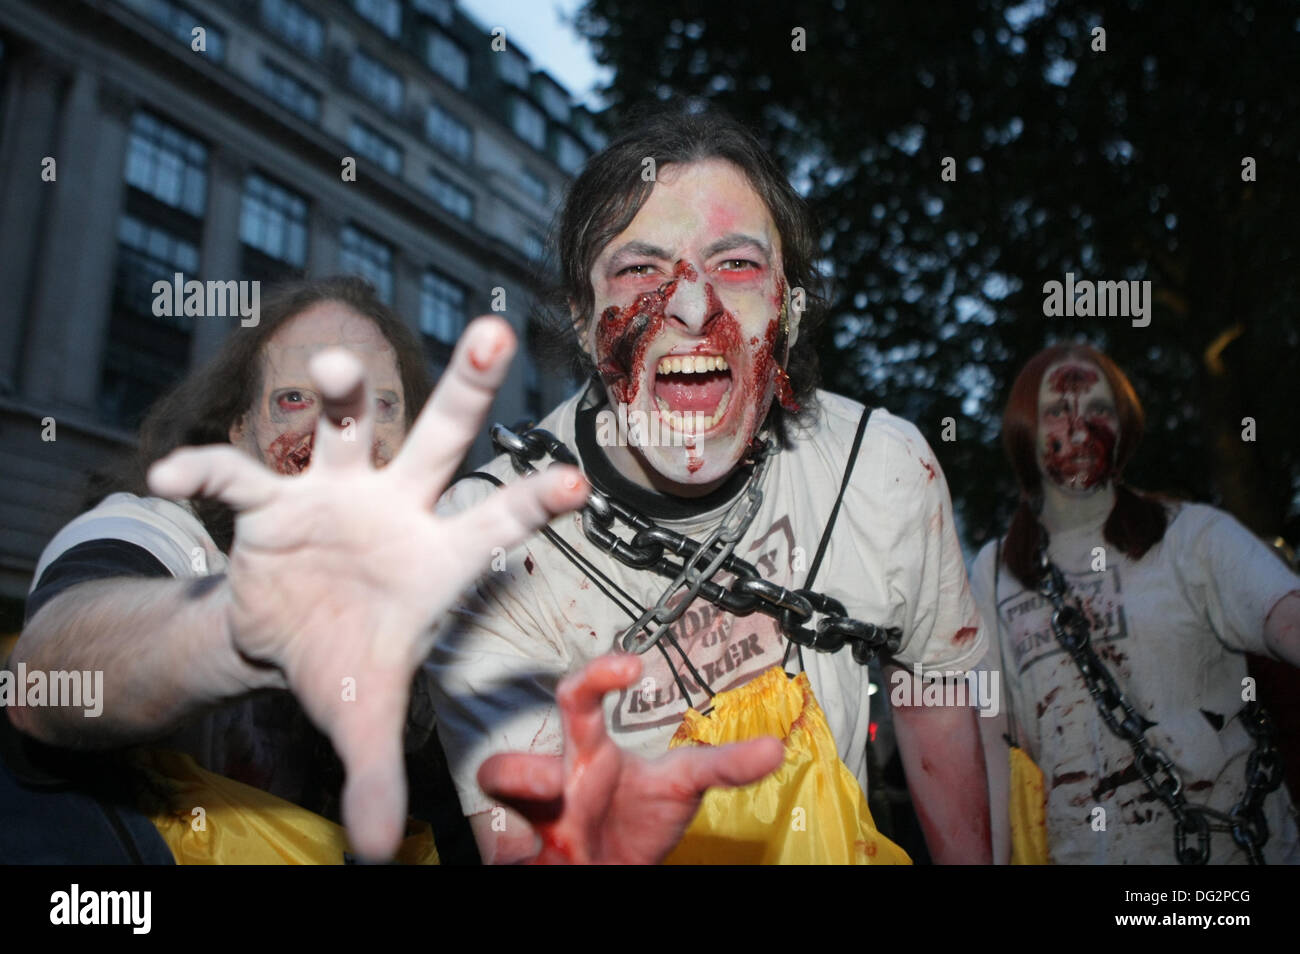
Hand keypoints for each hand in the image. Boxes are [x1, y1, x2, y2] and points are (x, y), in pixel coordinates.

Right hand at [147, 316, 588, 860]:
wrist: (284, 637)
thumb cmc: (345, 662)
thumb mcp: (362, 718)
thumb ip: (375, 777)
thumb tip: (381, 857)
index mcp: (437, 557)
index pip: (496, 522)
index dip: (533, 502)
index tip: (576, 481)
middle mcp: (397, 508)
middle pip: (440, 436)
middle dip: (467, 387)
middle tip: (497, 335)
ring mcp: (337, 493)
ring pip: (351, 422)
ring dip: (345, 390)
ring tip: (337, 368)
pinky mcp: (273, 497)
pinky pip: (240, 472)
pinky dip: (207, 470)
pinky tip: (172, 479)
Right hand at [477, 654, 783, 863]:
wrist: (611, 869)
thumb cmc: (637, 820)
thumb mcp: (682, 787)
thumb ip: (724, 766)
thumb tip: (774, 749)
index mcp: (588, 753)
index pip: (579, 698)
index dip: (597, 676)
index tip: (631, 666)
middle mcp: (550, 782)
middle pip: (505, 764)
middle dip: (521, 772)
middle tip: (557, 783)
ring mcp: (527, 821)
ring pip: (491, 810)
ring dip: (516, 823)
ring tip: (549, 838)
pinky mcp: (515, 853)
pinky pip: (495, 848)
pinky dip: (511, 850)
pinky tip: (535, 854)